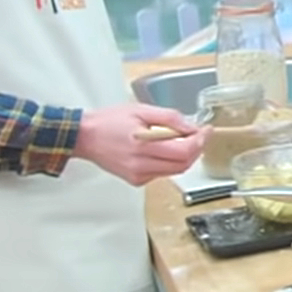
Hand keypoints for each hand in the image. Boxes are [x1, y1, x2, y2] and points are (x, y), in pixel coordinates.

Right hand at [72, 103, 208, 185]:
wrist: (85, 137)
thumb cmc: (109, 121)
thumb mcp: (142, 110)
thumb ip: (170, 118)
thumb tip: (191, 127)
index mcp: (143, 146)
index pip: (183, 151)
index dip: (200, 141)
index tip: (206, 130)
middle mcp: (141, 166)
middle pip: (183, 164)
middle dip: (196, 149)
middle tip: (199, 135)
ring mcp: (138, 176)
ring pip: (175, 171)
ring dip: (185, 156)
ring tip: (183, 140)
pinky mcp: (136, 180)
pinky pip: (162, 173)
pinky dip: (170, 162)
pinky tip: (164, 149)